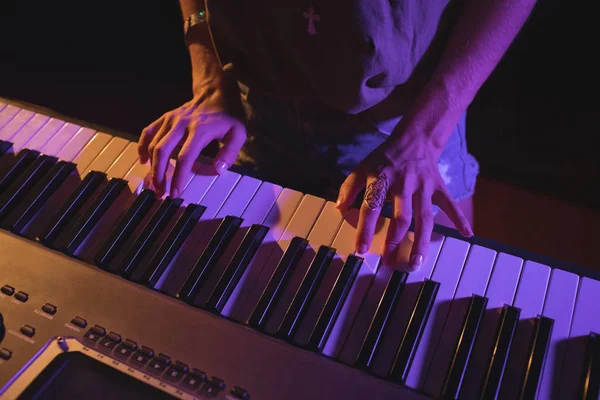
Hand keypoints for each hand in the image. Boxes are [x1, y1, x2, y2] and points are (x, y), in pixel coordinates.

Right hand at [137, 84, 245, 197]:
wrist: (215, 92)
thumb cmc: (227, 116)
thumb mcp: (238, 133)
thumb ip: (230, 152)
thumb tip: (218, 169)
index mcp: (200, 129)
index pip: (185, 156)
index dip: (179, 176)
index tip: (176, 193)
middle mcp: (182, 123)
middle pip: (163, 151)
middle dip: (159, 174)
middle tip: (161, 193)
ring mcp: (170, 119)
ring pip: (153, 144)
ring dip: (152, 166)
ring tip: (155, 184)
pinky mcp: (164, 117)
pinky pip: (148, 132)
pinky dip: (142, 147)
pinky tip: (143, 161)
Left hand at [336, 139, 472, 270]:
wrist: (413, 139)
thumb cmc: (384, 159)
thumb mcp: (361, 168)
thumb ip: (348, 188)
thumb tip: (339, 209)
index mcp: (381, 179)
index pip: (370, 207)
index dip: (365, 229)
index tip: (361, 250)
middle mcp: (402, 184)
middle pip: (401, 217)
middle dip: (395, 241)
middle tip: (390, 262)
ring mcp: (423, 186)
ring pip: (424, 217)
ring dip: (421, 241)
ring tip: (417, 262)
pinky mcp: (438, 186)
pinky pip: (450, 203)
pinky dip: (460, 218)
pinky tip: (467, 234)